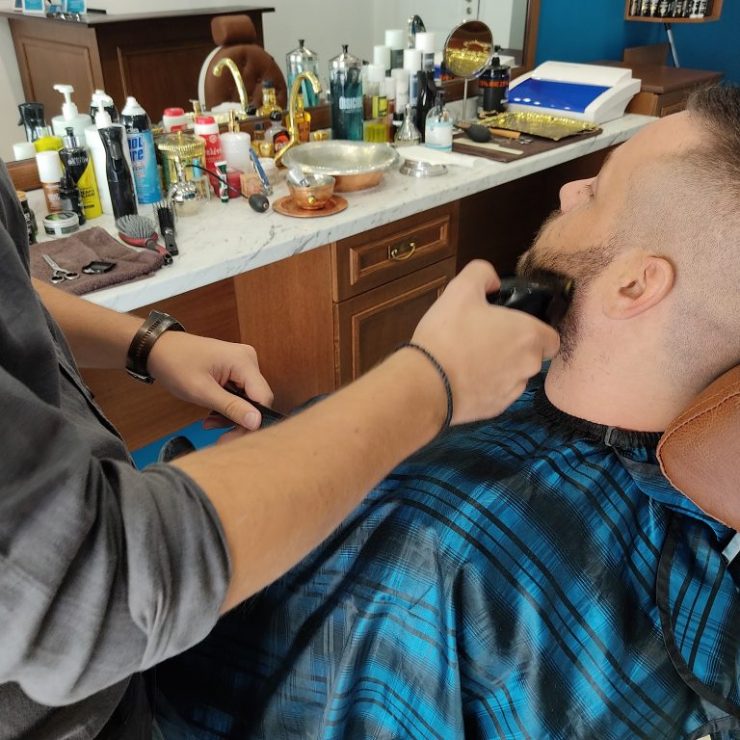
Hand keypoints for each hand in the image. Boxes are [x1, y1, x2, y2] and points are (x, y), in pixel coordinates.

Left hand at [147, 332, 273, 429]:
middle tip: (221, 438)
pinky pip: (239, 393)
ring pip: (247, 399)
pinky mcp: (234, 369)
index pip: (263, 397)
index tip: (234, 437)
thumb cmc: (175, 365)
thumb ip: (231, 407)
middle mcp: (248, 360)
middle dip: (239, 420)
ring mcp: (242, 363)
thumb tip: (256, 422)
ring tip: (209, 424)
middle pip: (256, 399)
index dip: (253, 420)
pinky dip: (227, 406)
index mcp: (244, 361)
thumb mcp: (202, 391)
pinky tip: (211, 414)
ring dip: (230, 415)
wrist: (158, 349)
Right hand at [411, 260, 559, 424]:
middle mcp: (528, 367)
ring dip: (500, 369)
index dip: (535, 331)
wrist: (426, 384)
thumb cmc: (449, 334)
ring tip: (469, 359)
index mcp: (530, 336)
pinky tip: (462, 378)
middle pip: (532, 357)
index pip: (551, 338)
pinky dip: (485, 387)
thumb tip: (493, 282)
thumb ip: (482, 274)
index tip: (511, 327)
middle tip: (484, 339)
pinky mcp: (495, 410)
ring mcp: (512, 392)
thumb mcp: (461, 289)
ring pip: (515, 377)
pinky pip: (497, 394)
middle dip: (514, 350)